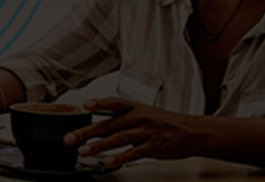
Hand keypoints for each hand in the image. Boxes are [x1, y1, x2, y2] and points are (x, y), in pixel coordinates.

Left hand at [66, 98, 217, 165]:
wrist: (194, 131)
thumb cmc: (165, 122)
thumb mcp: (143, 113)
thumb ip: (120, 120)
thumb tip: (94, 128)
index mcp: (135, 107)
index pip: (114, 103)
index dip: (100, 103)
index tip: (85, 105)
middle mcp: (140, 118)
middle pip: (109, 124)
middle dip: (87, 132)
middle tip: (70, 138)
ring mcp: (147, 132)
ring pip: (119, 139)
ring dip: (99, 145)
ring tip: (83, 151)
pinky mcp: (155, 147)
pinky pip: (135, 153)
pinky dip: (120, 157)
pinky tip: (108, 161)